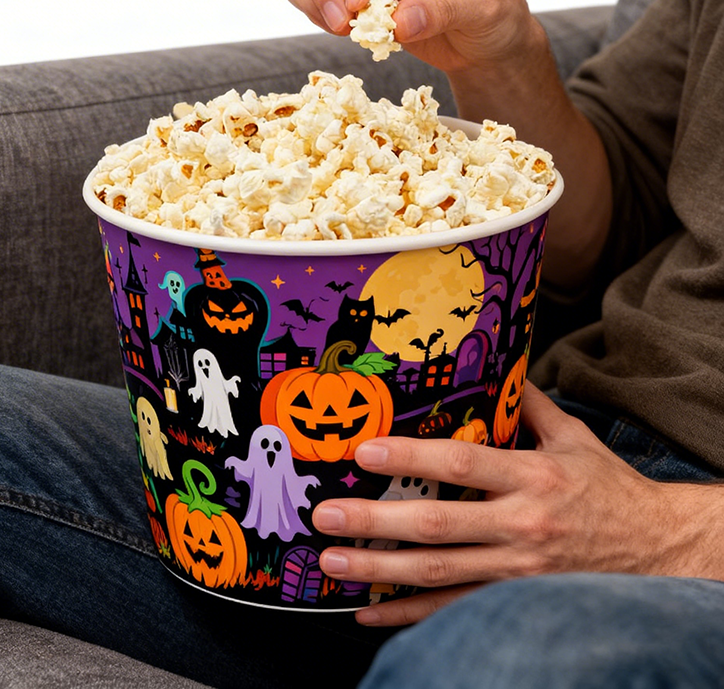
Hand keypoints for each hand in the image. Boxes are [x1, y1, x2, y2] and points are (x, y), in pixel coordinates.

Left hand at [312, 382, 722, 626]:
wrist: (657, 551)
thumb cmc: (609, 489)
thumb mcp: (575, 438)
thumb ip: (531, 405)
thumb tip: (498, 368)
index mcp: (533, 477)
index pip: (463, 463)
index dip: (413, 458)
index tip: (365, 452)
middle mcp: (521, 525)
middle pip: (439, 525)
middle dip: (376, 522)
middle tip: (325, 516)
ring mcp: (516, 570)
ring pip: (438, 573)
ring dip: (380, 571)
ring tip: (333, 562)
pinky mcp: (513, 600)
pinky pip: (454, 610)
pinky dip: (408, 615)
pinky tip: (368, 613)